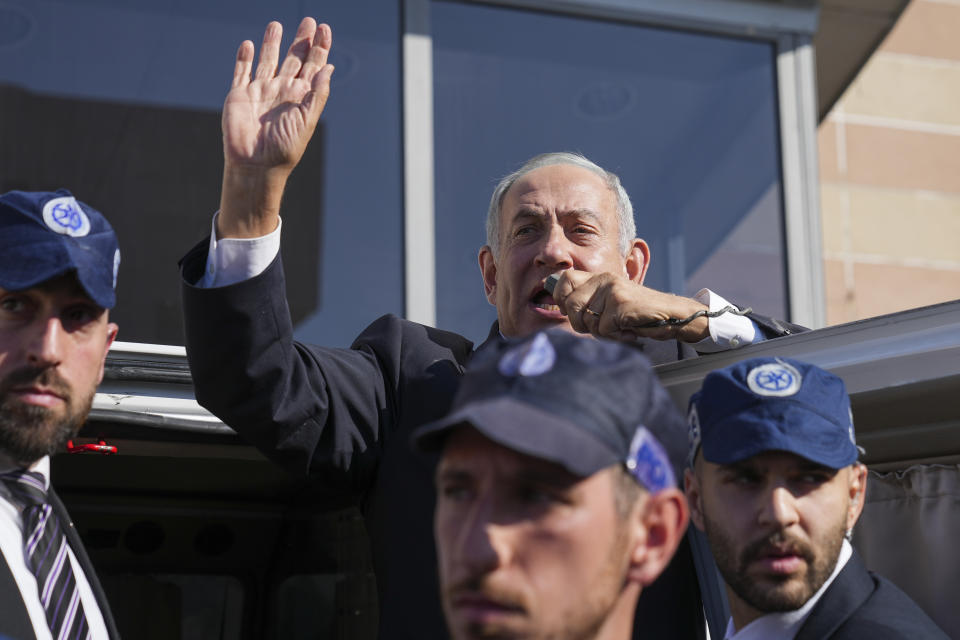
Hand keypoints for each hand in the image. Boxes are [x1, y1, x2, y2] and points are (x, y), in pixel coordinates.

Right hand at [218, 18, 333, 237]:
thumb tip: (328, 67)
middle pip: (293, 60)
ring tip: (276, 24)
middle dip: (301, 41)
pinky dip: (244, 59)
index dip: (319, 48)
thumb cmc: (285, 148)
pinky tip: (248, 44)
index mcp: (301, 98)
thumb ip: (316, 93)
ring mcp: (260, 92)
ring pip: (267, 61)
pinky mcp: (239, 95)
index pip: (313, 67)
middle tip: (308, 21)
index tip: (324, 28)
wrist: (256, 165)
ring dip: (272, 43)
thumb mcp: (307, 120)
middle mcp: (282, 92)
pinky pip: (242, 72)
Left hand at [549, 270, 710, 342]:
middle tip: (603, 327)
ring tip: (619, 327)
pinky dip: (616, 336)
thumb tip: (558, 309)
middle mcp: (603, 279)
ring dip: (603, 332)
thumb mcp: (609, 304)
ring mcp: (611, 290)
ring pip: (587, 321)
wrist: (672, 315)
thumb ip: (588, 302)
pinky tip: (629, 330)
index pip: (564, 281)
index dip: (562, 300)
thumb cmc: (638, 314)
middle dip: (582, 324)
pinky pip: (603, 328)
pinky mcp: (620, 303)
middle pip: (571, 306)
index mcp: (597, 277)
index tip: (576, 313)